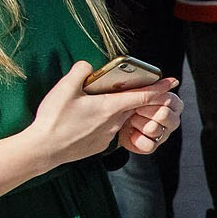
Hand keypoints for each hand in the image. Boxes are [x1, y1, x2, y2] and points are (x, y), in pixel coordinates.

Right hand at [25, 63, 179, 168]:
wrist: (44, 150)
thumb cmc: (54, 119)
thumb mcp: (65, 88)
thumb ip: (81, 71)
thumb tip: (88, 67)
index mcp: (110, 107)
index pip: (143, 96)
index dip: (159, 88)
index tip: (173, 82)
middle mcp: (114, 123)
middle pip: (131, 106)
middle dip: (133, 96)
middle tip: (127, 86)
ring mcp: (107, 136)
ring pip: (118, 117)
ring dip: (115, 109)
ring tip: (96, 102)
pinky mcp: (98, 145)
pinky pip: (106, 129)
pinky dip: (102, 121)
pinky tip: (85, 119)